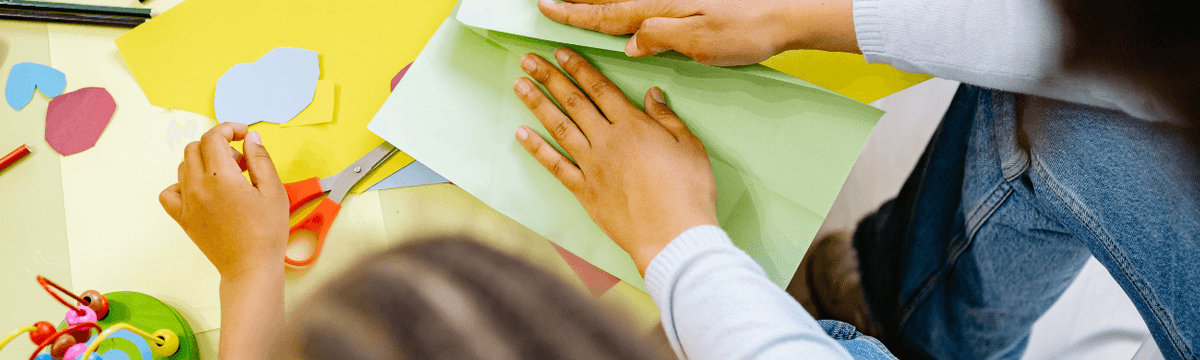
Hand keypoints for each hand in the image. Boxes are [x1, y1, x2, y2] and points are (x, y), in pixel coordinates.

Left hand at [159, 123, 288, 278]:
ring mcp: (187, 203)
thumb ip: (260, 159)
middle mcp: (198, 186)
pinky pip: (169, 192)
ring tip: (226, 178)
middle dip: (218, 145)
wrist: (250, 267)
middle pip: (196, 147)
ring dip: (203, 162)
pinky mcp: (182, 218)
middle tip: (240, 162)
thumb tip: (250, 137)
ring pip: (183, 166)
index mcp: (220, 176)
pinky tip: (202, 191)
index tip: (243, 135)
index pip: (213, 136)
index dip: (229, 129)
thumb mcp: (274, 190)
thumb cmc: (267, 232)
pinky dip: (182, 184)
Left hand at [513, 47, 717, 273]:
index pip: (600, 88)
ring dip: (537, 104)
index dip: (579, 68)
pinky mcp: (585, 192)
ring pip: (559, 127)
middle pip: (574, 102)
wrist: (673, 235)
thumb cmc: (688, 192)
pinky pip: (555, 166)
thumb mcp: (689, 146)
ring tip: (520, 85)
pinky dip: (537, 149)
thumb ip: (667, 119)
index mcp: (633, 126)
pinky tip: (522, 134)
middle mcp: (607, 141)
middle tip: (529, 60)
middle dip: (550, 77)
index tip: (561, 53)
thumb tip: (652, 94)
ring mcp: (592, 166)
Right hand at [537, 0, 858, 65]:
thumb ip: (661, 37)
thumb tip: (631, 42)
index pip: (608, 13)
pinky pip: (646, 0)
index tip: (548, 8)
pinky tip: (624, 9)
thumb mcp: (701, 42)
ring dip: (599, 0)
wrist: (787, 11)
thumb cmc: (747, 29)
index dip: (576, 13)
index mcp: (661, 7)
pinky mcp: (691, 0)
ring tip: (576, 2)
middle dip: (579, 1)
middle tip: (550, 0)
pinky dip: (625, 2)